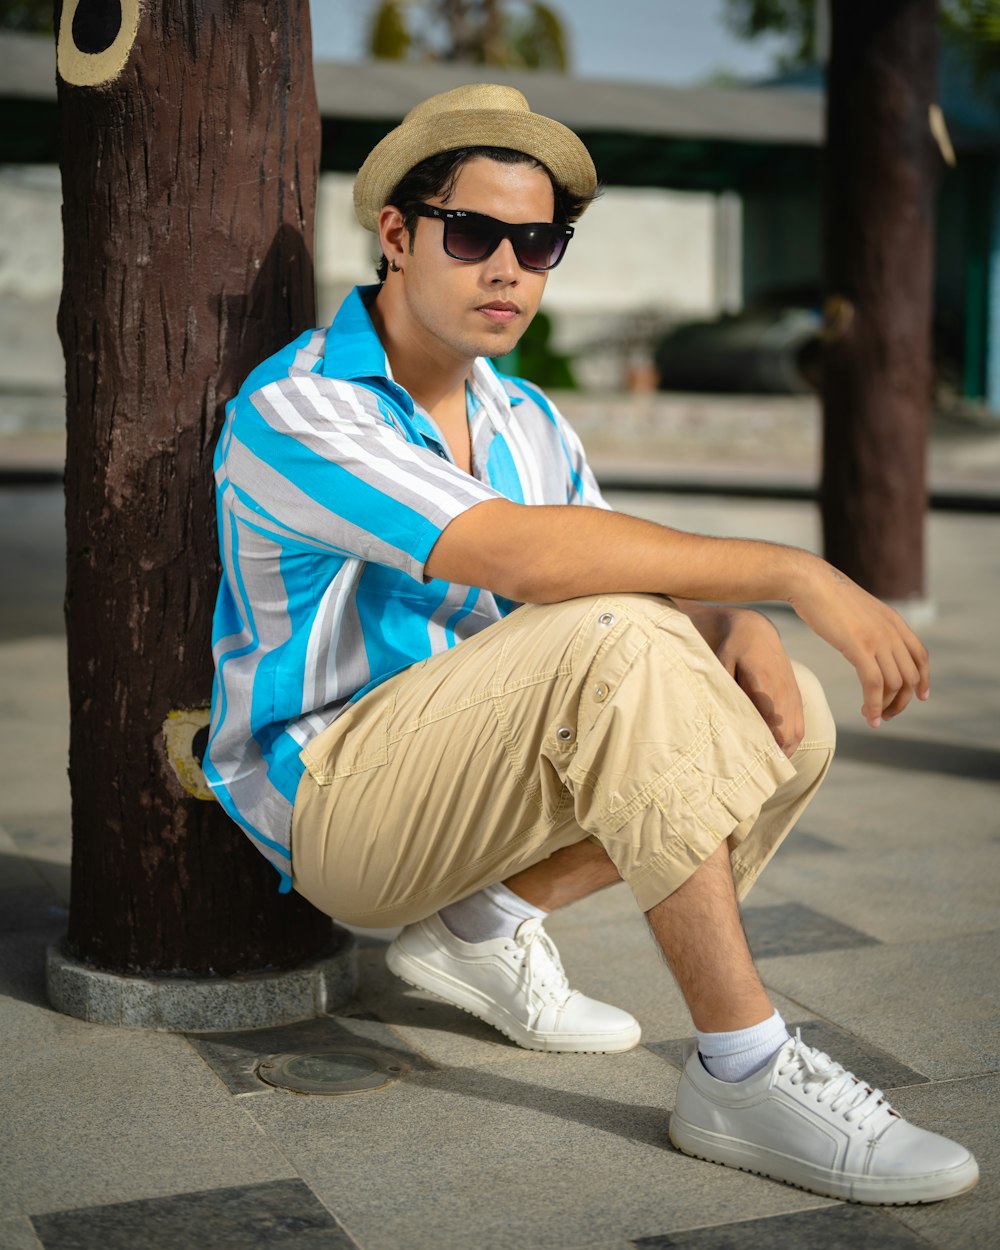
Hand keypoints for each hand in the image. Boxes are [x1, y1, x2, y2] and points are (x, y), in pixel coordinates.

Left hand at [714, 609, 804, 756]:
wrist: (756, 629)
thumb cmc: (733, 646)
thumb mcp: (721, 660)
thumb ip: (724, 684)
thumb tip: (722, 711)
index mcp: (765, 683)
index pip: (769, 722)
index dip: (764, 746)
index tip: (753, 764)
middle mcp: (783, 691)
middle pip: (786, 733)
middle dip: (775, 755)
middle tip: (759, 773)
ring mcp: (793, 694)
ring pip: (796, 732)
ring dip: (786, 751)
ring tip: (770, 767)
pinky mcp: (796, 696)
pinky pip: (800, 724)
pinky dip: (792, 741)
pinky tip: (781, 752)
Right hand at [789, 559, 929, 728]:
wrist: (810, 582)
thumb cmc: (825, 595)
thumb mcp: (858, 610)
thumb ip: (869, 625)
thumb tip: (865, 639)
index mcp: (893, 621)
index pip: (920, 655)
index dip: (923, 679)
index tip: (919, 696)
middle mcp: (891, 631)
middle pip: (910, 676)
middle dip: (901, 701)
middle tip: (886, 714)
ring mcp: (877, 639)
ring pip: (894, 684)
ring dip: (886, 707)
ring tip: (873, 717)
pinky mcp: (859, 647)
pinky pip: (874, 684)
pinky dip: (873, 705)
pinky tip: (866, 715)